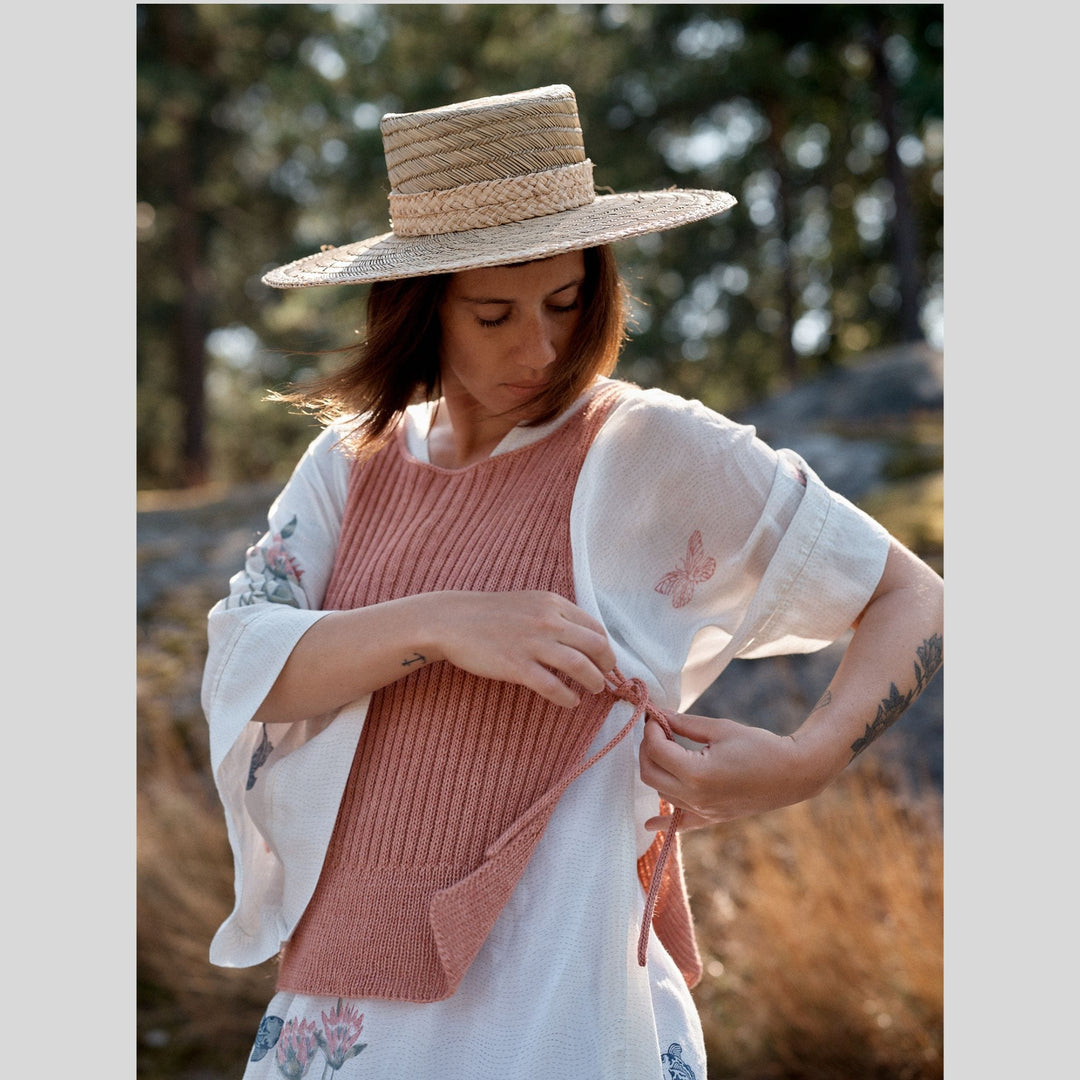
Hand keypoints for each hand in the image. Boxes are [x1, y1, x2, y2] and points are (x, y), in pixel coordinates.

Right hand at [431, 590, 616, 707]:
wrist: (452, 620)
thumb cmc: (491, 614)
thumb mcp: (529, 602)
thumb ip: (555, 615)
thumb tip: (581, 638)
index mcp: (552, 603)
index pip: (595, 627)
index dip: (606, 647)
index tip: (605, 661)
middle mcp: (547, 620)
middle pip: (595, 646)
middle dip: (607, 666)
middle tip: (605, 678)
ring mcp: (532, 643)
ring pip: (580, 666)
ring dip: (594, 682)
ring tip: (594, 690)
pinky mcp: (516, 666)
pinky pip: (553, 686)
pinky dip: (568, 697)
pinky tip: (570, 701)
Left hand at [639, 710, 830, 828]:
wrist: (793, 773)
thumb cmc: (760, 745)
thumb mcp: (720, 728)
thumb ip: (685, 723)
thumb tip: (660, 715)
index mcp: (696, 773)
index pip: (656, 750)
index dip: (651, 730)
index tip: (655, 716)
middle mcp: (696, 797)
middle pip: (650, 774)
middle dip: (647, 749)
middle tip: (656, 731)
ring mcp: (703, 811)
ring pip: (662, 793)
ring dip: (656, 771)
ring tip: (666, 749)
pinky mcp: (712, 818)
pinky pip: (681, 825)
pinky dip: (663, 822)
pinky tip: (648, 823)